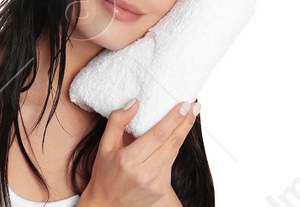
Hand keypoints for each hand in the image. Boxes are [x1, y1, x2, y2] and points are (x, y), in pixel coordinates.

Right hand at [82, 99, 198, 206]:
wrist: (107, 205)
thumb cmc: (105, 174)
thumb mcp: (105, 146)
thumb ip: (117, 121)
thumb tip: (135, 103)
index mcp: (128, 161)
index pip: (157, 135)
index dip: (173, 119)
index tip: (184, 104)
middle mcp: (144, 174)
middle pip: (171, 143)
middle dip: (185, 123)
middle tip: (194, 106)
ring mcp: (155, 184)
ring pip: (174, 153)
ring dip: (183, 134)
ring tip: (189, 117)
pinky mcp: (161, 189)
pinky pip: (170, 163)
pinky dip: (173, 149)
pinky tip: (175, 138)